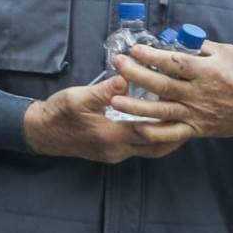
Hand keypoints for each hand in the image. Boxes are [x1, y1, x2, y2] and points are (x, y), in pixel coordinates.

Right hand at [21, 76, 191, 162]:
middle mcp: (116, 149)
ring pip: (149, 150)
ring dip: (166, 138)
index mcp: (110, 136)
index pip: (148, 131)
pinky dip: (152, 138)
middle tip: (192, 119)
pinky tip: (155, 125)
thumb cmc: (57, 114)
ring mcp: (114, 153)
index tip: (185, 109)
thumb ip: (104, 90)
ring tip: (180, 122)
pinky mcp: (111, 152)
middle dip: (176, 135)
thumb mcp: (78, 97)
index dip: (169, 121)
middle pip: (156, 147)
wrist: (40, 132)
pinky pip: (139, 148)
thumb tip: (127, 78)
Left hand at [110, 40, 232, 145]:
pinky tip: (136, 126)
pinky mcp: (196, 129)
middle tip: (117, 64)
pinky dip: (154, 132)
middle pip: (162, 85)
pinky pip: (172, 133)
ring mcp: (196, 113)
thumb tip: (175, 40)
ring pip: (162, 111)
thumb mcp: (228, 54)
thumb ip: (202, 48)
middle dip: (136, 74)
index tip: (134, 49)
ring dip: (136, 106)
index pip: (175, 62)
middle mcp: (199, 94)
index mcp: (208, 72)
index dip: (152, 55)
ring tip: (114, 99)